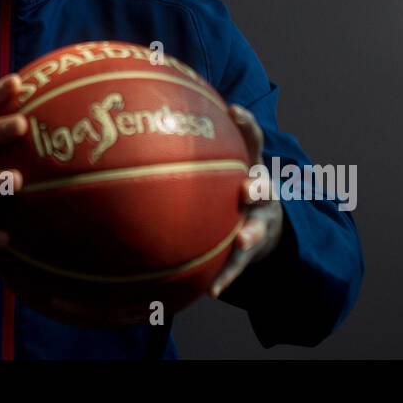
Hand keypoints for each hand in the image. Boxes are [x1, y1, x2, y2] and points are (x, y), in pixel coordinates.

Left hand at [210, 103, 284, 297]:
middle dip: (258, 184)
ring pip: (259, 226)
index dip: (246, 125)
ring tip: (242, 239)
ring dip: (251, 232)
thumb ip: (192, 146)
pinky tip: (213, 291)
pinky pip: (240, 265)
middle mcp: (260, 191)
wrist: (262, 224)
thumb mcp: (219, 164)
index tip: (233, 111)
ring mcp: (260, 221)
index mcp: (249, 165)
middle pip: (263, 186)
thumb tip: (139, 121)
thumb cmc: (226, 186)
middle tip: (249, 185)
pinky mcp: (252, 249)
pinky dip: (228, 276)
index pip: (251, 140)